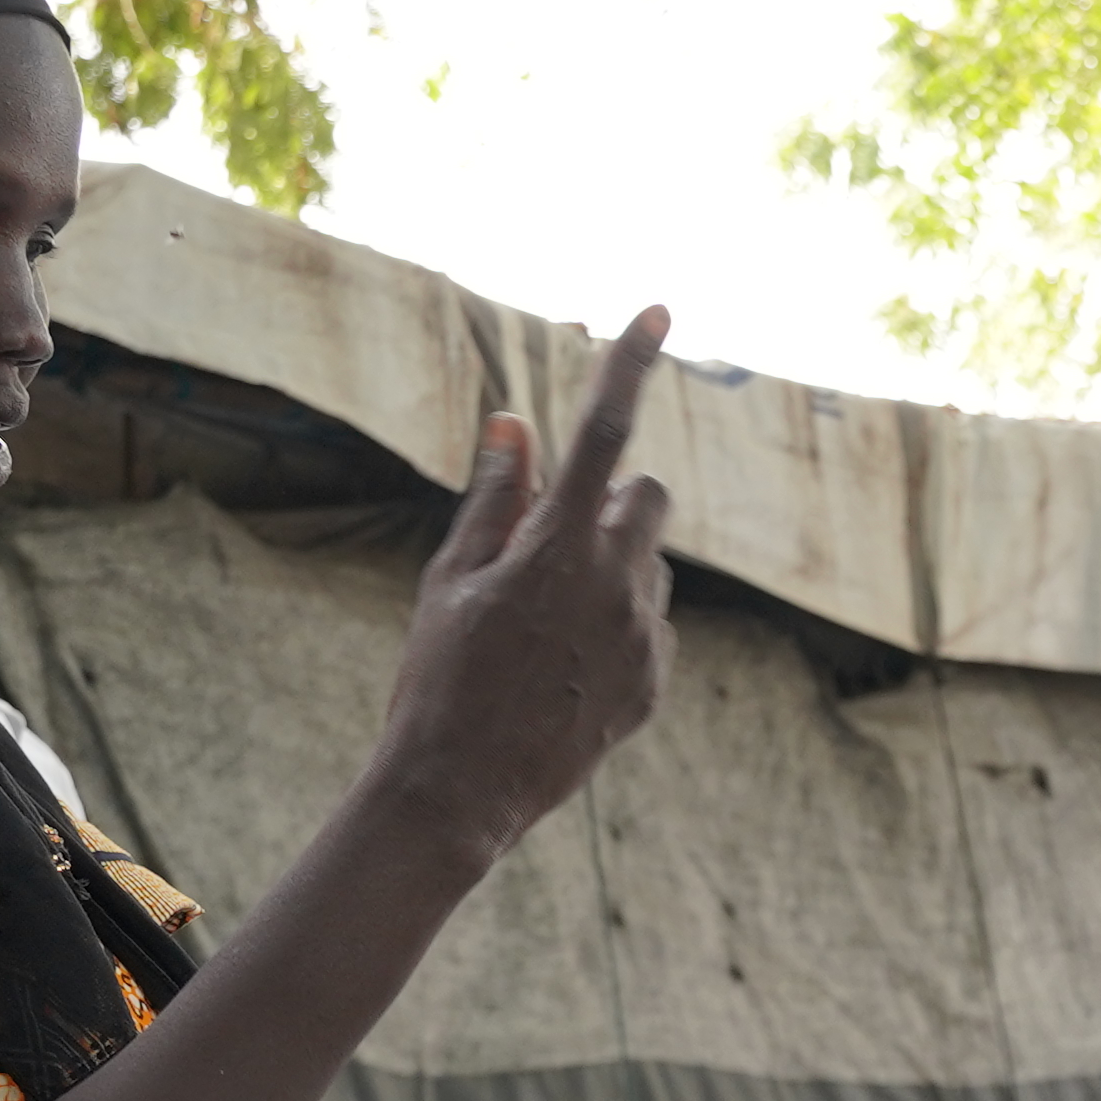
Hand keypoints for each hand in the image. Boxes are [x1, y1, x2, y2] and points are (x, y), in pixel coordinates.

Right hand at [369, 316, 679, 871]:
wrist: (460, 791)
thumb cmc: (441, 676)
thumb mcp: (453, 577)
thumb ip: (496, 496)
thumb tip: (516, 421)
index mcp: (557, 545)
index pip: (603, 430)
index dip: (631, 363)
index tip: (660, 309)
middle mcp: (615, 582)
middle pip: (648, 497)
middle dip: (613, 501)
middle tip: (552, 541)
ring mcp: (643, 636)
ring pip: (651, 564)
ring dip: (613, 569)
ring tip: (546, 626)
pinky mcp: (656, 681)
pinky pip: (652, 624)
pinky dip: (618, 626)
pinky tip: (565, 669)